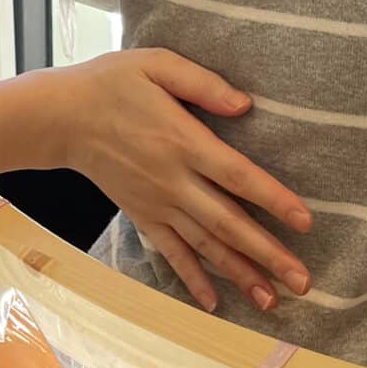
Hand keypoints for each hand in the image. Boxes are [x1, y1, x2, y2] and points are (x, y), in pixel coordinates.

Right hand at [38, 49, 311, 312]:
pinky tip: (214, 303)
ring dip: (240, 274)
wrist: (61, 118)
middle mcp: (173, 180)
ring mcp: (157, 203)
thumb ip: (202, 83)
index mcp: (182, 141)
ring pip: (204, 245)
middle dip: (267, 254)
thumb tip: (245, 104)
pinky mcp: (142, 215)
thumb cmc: (112, 83)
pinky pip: (171, 253)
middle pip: (228, 223)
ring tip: (272, 300)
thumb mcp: (156, 65)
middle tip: (302, 282)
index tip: (305, 222)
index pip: (237, 176)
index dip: (272, 199)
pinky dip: (192, 279)